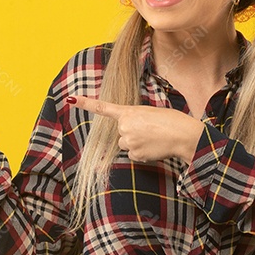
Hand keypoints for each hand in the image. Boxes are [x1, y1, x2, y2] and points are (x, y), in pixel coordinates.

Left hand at [68, 95, 204, 163]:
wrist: (183, 134)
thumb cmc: (171, 121)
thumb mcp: (149, 113)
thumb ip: (134, 119)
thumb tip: (127, 134)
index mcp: (129, 112)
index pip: (103, 107)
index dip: (85, 103)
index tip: (71, 99)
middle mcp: (124, 126)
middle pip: (121, 134)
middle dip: (132, 134)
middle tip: (150, 130)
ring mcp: (128, 141)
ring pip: (126, 145)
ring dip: (137, 144)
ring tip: (154, 139)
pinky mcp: (135, 154)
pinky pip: (134, 155)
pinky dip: (143, 153)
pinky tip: (154, 148)